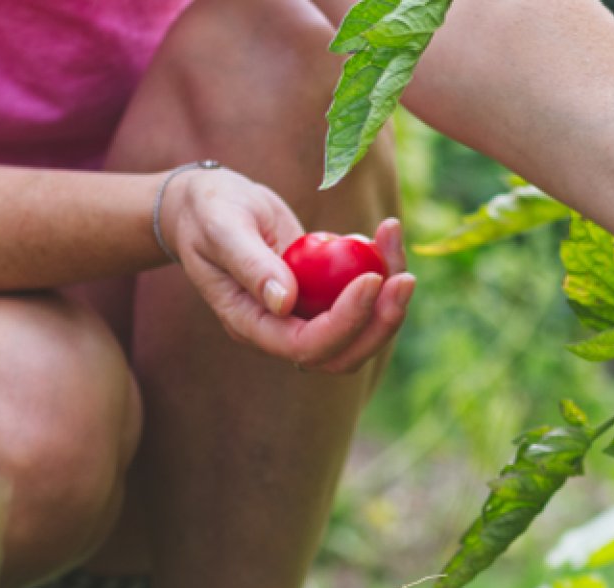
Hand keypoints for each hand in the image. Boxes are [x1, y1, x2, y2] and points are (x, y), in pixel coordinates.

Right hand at [163, 167, 413, 372]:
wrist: (209, 207)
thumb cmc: (208, 213)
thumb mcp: (221, 228)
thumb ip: (249, 264)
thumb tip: (284, 302)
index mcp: (250, 324)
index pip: (306, 346)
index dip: (345, 321)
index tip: (371, 278)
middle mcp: (280, 330)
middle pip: (342, 355)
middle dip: (380, 324)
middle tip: (405, 279)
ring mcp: (303, 315)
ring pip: (359, 331)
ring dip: (389, 299)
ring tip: (395, 240)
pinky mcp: (320, 296)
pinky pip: (361, 300)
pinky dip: (382, 270)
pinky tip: (383, 234)